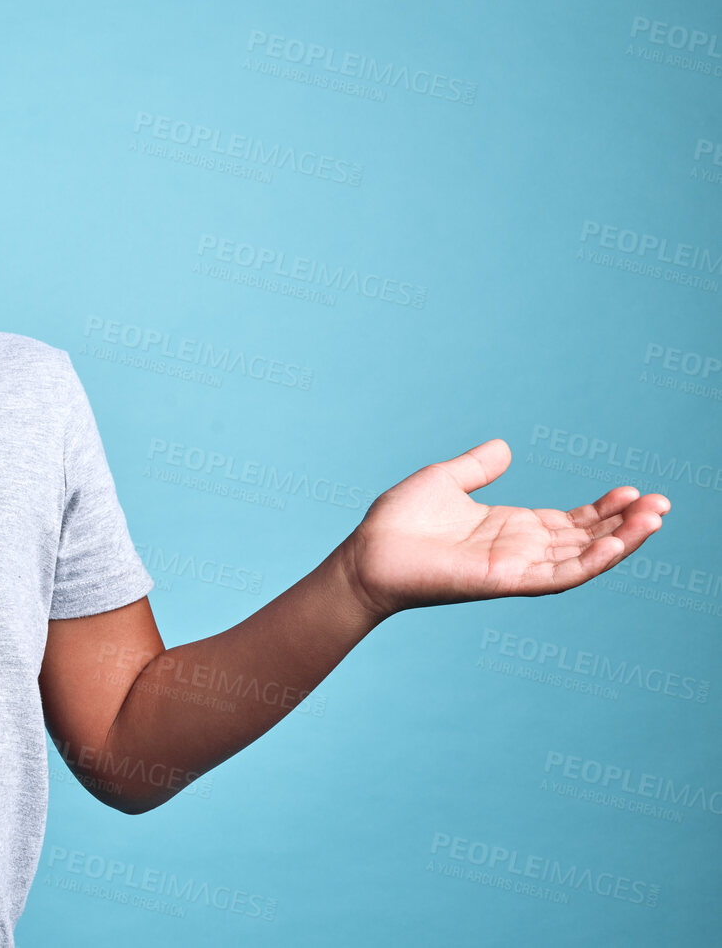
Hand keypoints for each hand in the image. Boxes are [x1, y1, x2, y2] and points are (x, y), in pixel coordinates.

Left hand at [339, 438, 670, 619]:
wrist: (366, 553)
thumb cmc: (398, 522)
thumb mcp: (444, 480)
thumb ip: (477, 467)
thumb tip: (505, 447)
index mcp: (510, 528)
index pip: (571, 521)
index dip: (604, 509)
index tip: (633, 490)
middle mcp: (520, 550)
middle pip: (586, 538)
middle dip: (625, 524)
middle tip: (662, 504)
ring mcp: (515, 568)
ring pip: (582, 558)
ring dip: (620, 541)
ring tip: (655, 519)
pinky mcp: (504, 581)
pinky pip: (557, 575)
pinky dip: (590, 562)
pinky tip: (616, 544)